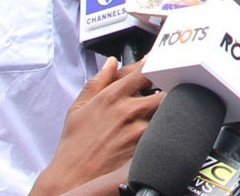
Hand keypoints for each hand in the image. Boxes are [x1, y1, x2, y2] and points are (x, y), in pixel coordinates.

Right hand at [29, 58, 163, 195]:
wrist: (73, 176)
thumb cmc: (75, 144)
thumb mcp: (78, 107)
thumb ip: (97, 81)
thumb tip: (111, 63)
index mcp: (112, 96)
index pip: (143, 70)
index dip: (154, 63)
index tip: (158, 62)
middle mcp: (128, 110)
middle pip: (163, 88)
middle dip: (166, 87)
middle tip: (165, 88)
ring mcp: (138, 129)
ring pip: (165, 110)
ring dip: (165, 108)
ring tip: (155, 112)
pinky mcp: (145, 147)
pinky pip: (161, 131)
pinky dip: (161, 128)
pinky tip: (154, 131)